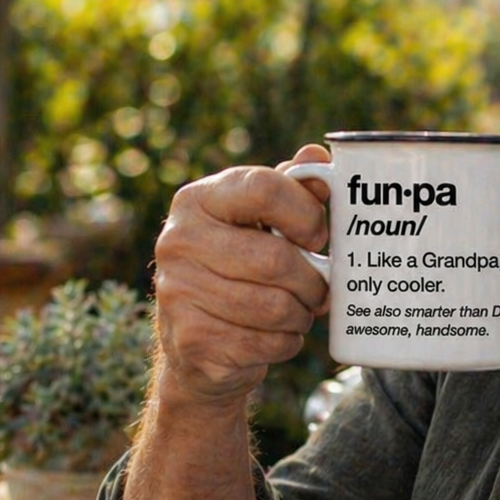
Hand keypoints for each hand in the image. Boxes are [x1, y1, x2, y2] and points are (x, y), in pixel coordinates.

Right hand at [151, 143, 331, 405]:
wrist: (198, 343)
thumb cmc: (241, 268)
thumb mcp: (262, 222)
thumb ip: (292, 188)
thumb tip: (317, 156)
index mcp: (198, 200)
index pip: (265, 188)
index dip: (306, 214)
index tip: (319, 238)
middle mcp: (178, 240)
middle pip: (277, 259)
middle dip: (314, 281)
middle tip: (321, 288)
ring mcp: (178, 291)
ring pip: (276, 306)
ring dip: (302, 314)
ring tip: (299, 310)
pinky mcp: (190, 340)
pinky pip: (267, 342)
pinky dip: (286, 343)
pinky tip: (276, 335)